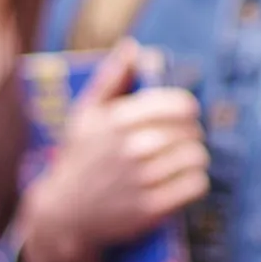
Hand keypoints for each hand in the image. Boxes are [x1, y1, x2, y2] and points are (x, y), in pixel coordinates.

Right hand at [18, 40, 209, 261]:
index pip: (179, 104)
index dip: (187, 108)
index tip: (183, 115)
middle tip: (183, 140)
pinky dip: (196, 182)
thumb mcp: (85, 114)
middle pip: (190, 131)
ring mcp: (141, 180)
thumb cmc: (79, 158)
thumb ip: (112, 78)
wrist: (64, 215)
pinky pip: (195, 186)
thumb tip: (133, 47)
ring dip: (195, 158)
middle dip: (191, 134)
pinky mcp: (150, 209)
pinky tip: (185, 180)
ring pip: (196, 157)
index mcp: (118, 120)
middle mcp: (131, 148)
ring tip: (185, 159)